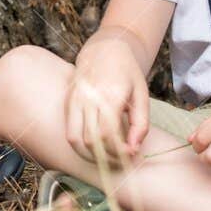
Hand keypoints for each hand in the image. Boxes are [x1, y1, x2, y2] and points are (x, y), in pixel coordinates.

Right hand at [63, 32, 149, 165]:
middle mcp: (89, 97)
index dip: (119, 152)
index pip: (109, 134)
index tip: (130, 155)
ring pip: (75, 140)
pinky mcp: (68, 101)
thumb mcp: (142, 96)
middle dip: (107, 157)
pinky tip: (94, 148)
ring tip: (105, 159)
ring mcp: (75, 99)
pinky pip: (69, 132)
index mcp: (111, 94)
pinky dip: (80, 146)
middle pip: (92, 140)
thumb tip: (133, 149)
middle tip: (121, 160)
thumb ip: (141, 124)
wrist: (105, 50)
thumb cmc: (127, 74)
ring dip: (90, 156)